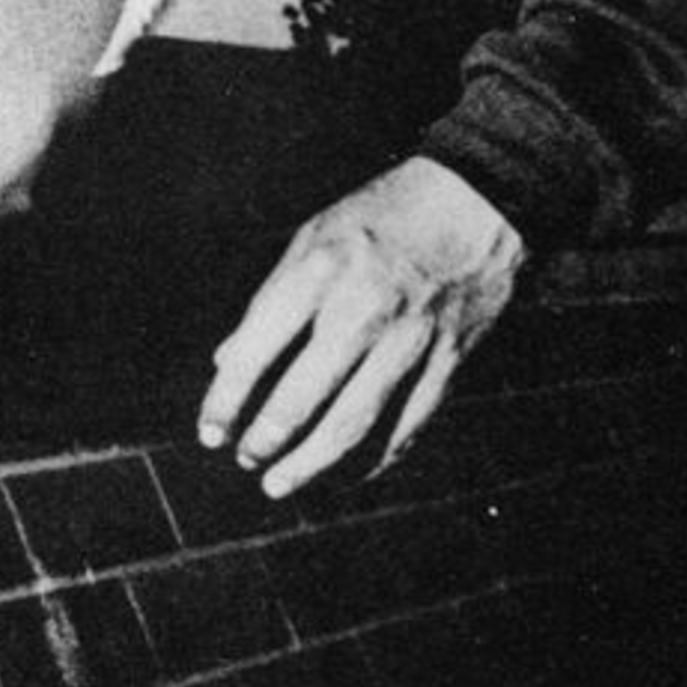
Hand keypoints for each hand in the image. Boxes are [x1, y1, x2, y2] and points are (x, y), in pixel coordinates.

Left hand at [199, 157, 524, 500]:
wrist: (477, 202)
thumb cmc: (380, 218)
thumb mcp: (313, 237)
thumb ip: (270, 300)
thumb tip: (228, 361)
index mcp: (319, 271)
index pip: (257, 349)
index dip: (226, 399)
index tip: (210, 433)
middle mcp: (364, 309)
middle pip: (305, 396)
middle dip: (267, 439)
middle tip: (246, 459)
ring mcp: (411, 340)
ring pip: (356, 424)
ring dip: (312, 464)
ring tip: (280, 484)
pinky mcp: (449, 360)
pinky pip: (407, 426)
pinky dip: (374, 460)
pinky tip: (346, 476)